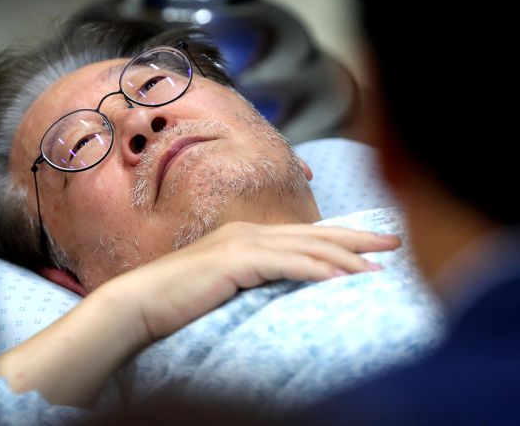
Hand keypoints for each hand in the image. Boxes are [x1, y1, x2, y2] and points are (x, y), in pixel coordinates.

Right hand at [105, 221, 400, 342]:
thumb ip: (253, 282)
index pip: (306, 235)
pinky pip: (287, 265)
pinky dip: (318, 272)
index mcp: (247, 237)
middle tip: (395, 242)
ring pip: (308, 248)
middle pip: (316, 233)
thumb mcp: (224, 287)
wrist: (139, 303)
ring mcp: (242, 243)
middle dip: (359, 237)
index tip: (376, 244)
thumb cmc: (177, 300)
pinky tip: (343, 281)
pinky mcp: (235, 260)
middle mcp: (249, 233)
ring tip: (378, 270)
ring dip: (347, 259)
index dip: (344, 237)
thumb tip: (284, 294)